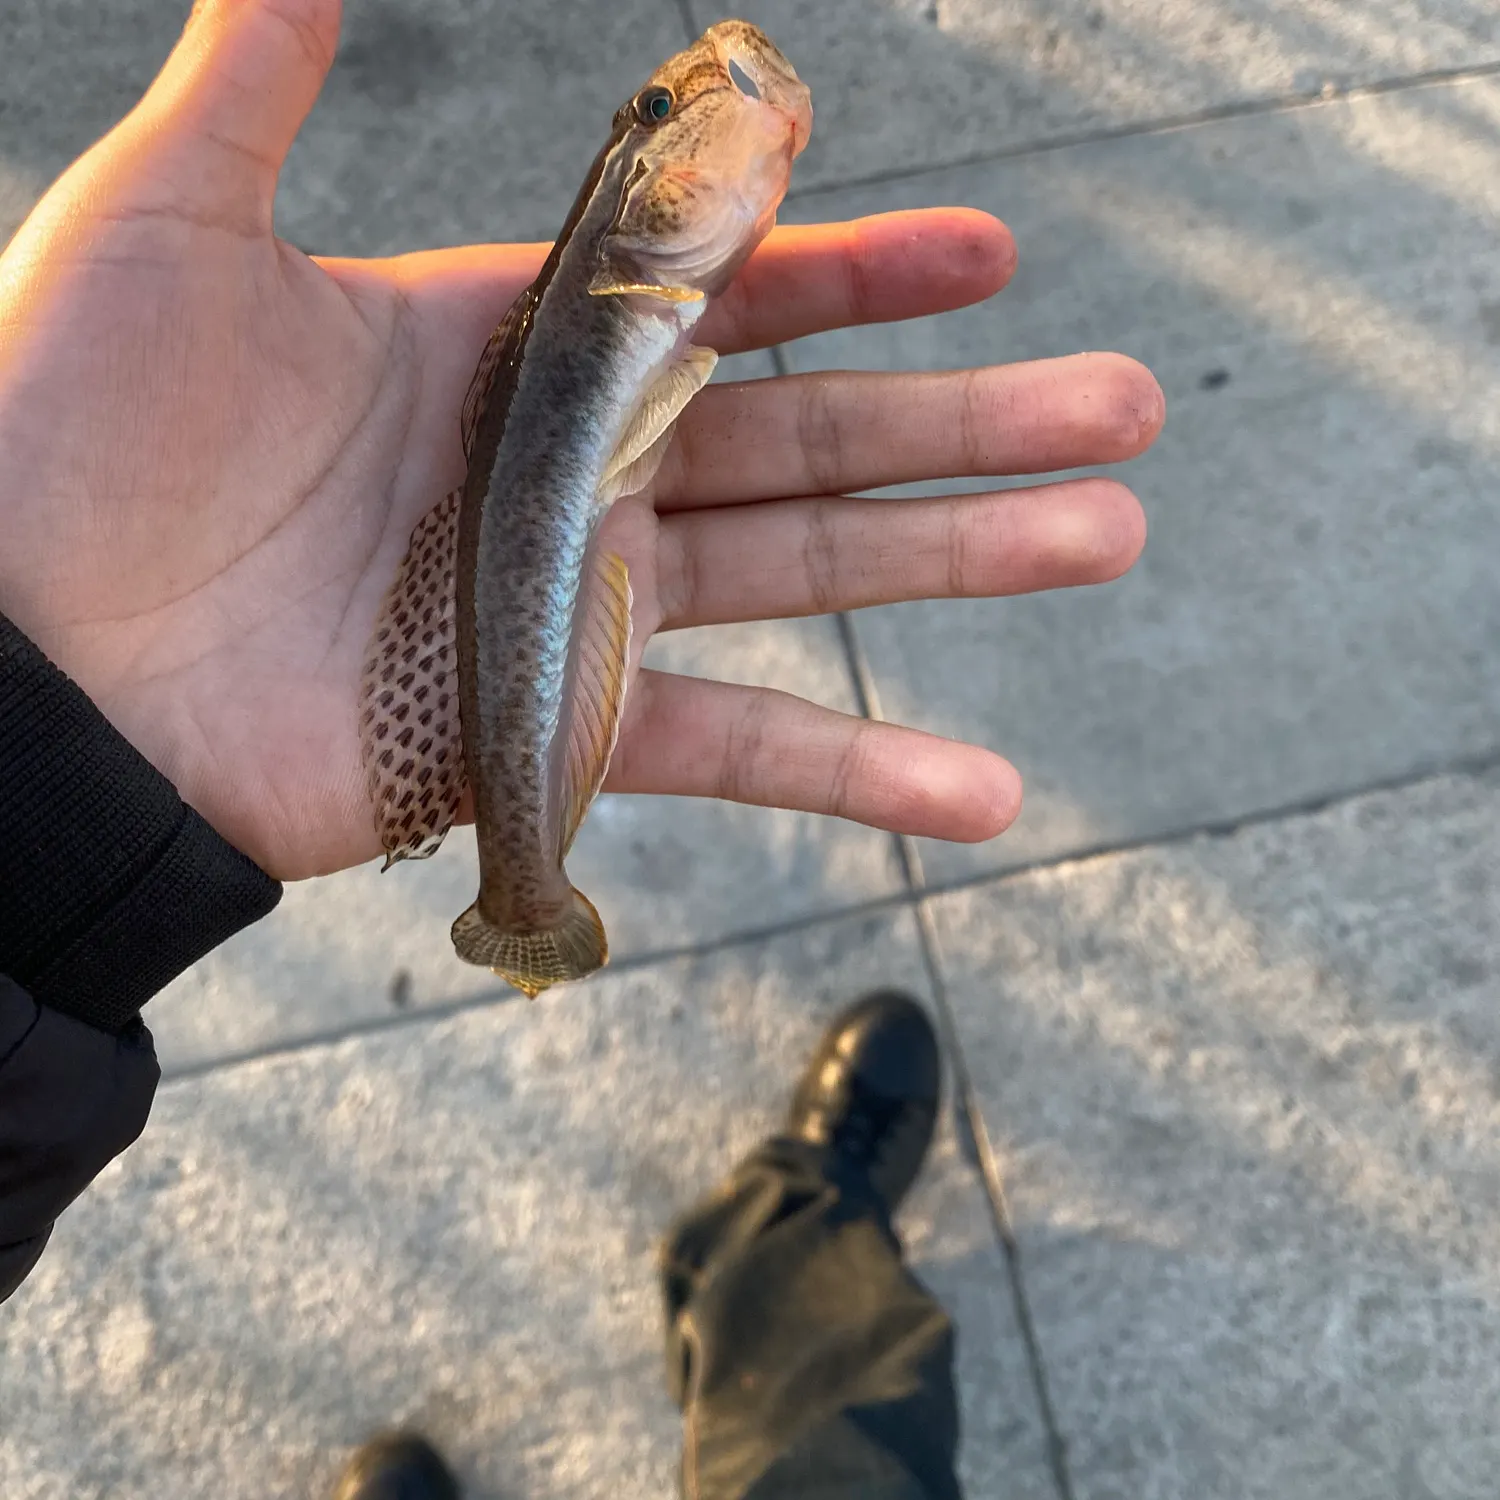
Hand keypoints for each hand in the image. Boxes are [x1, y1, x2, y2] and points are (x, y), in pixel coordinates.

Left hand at [0, 0, 1161, 882]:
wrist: (27, 673)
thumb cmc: (64, 438)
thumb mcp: (166, 224)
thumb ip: (259, 77)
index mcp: (499, 349)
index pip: (717, 301)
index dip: (856, 272)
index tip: (992, 256)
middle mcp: (562, 478)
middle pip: (806, 437)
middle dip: (971, 417)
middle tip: (1127, 405)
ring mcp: (575, 612)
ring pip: (808, 581)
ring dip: (964, 561)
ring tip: (1108, 533)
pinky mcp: (560, 736)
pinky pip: (741, 751)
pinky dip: (867, 776)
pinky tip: (991, 792)